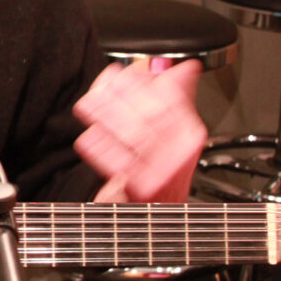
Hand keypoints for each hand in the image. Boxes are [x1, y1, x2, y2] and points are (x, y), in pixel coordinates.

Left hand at [73, 58, 205, 202]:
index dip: (144, 79)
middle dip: (121, 92)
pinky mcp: (139, 188)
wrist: (156, 214)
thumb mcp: (179, 130)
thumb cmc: (162, 167)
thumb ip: (179, 97)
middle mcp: (180, 153)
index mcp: (191, 134)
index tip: (126, 68)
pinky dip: (98, 144)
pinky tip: (90, 135)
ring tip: (91, 105)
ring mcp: (161, 171)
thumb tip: (180, 66)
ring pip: (129, 131)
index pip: (170, 97)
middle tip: (107, 81)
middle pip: (148, 112)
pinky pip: (114, 159)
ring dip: (105, 113)